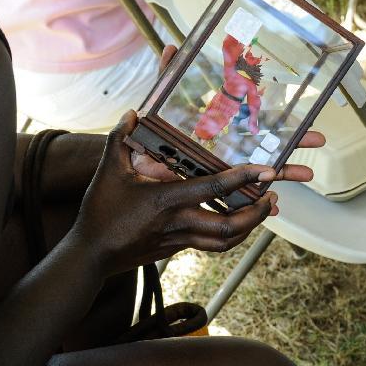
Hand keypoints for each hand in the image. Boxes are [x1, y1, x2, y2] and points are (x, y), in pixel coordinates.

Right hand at [75, 110, 281, 275]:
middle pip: (231, 226)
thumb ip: (120, 138)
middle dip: (257, 213)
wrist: (92, 253)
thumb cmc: (100, 210)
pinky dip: (230, 235)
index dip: (243, 178)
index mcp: (166, 200)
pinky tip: (233, 223)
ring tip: (263, 211)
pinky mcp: (176, 249)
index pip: (213, 188)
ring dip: (249, 227)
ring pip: (226, 241)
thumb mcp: (108, 170)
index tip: (267, 171)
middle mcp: (178, 222)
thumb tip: (131, 112)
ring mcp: (179, 239)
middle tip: (273, 196)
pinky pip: (212, 245)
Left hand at [136, 46, 323, 215]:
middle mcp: (222, 147)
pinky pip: (237, 198)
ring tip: (306, 174)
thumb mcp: (157, 104)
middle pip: (262, 143)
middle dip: (291, 142)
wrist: (130, 166)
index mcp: (216, 124)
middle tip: (317, 139)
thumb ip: (165, 78)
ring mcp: (219, 170)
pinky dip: (255, 202)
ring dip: (282, 173)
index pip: (252, 119)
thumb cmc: (146, 134)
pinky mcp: (210, 190)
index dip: (276, 120)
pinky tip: (272, 207)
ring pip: (257, 173)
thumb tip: (171, 47)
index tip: (302, 117)